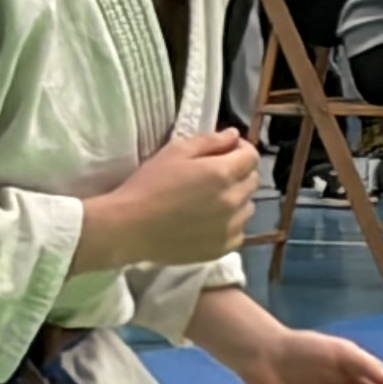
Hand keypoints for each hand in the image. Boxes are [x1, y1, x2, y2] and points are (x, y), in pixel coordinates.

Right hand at [75, 127, 257, 269]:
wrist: (130, 228)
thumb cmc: (149, 185)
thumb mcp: (175, 152)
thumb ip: (209, 141)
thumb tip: (233, 135)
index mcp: (223, 173)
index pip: (251, 156)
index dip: (241, 150)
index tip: (227, 151)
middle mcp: (233, 201)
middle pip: (252, 181)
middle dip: (239, 173)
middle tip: (215, 175)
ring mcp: (230, 228)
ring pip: (247, 208)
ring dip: (236, 200)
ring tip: (212, 200)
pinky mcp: (222, 248)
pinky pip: (239, 232)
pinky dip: (230, 225)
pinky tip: (210, 222)